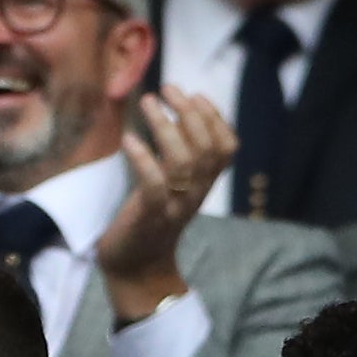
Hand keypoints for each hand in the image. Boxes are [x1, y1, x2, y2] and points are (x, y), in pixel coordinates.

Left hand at [97, 87, 234, 314]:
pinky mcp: (150, 218)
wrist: (135, 269)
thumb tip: (173, 115)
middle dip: (190, 112)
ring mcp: (174, 207)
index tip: (194, 95)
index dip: (215, 118)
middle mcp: (195, 194)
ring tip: (149, 102)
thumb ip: (178, 158)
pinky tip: (130, 139)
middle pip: (206, 148)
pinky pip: (154, 186)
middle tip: (168, 88)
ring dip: (165, 127)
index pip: (226, 148)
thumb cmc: (148, 219)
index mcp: (204, 185)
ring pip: (183, 162)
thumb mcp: (171, 186)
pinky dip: (143, 159)